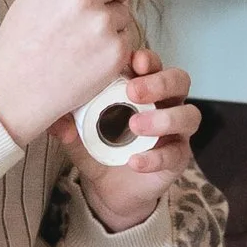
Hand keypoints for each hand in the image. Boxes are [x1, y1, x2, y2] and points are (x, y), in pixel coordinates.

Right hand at [0, 0, 139, 143]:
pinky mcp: (115, 53)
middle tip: (97, 2)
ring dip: (112, 19)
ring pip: (127, 7)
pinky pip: (129, 36)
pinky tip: (88, 55)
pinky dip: (114, 45)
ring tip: (81, 36)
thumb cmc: (21, 40)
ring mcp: (101, 25)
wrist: (15, 91)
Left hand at [67, 55, 200, 227]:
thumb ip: (66, 119)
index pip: (153, 64)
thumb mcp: (77, 130)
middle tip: (133, 91)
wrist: (106, 187)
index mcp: (144, 87)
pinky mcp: (178, 159)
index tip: (132, 60)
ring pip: (189, 115)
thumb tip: (58, 121)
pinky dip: (155, 157)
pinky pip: (175, 155)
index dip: (148, 58)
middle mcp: (165, 103)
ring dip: (164, 118)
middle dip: (159, 82)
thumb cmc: (96, 145)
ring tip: (136, 126)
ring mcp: (176, 131)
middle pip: (180, 80)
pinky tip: (135, 161)